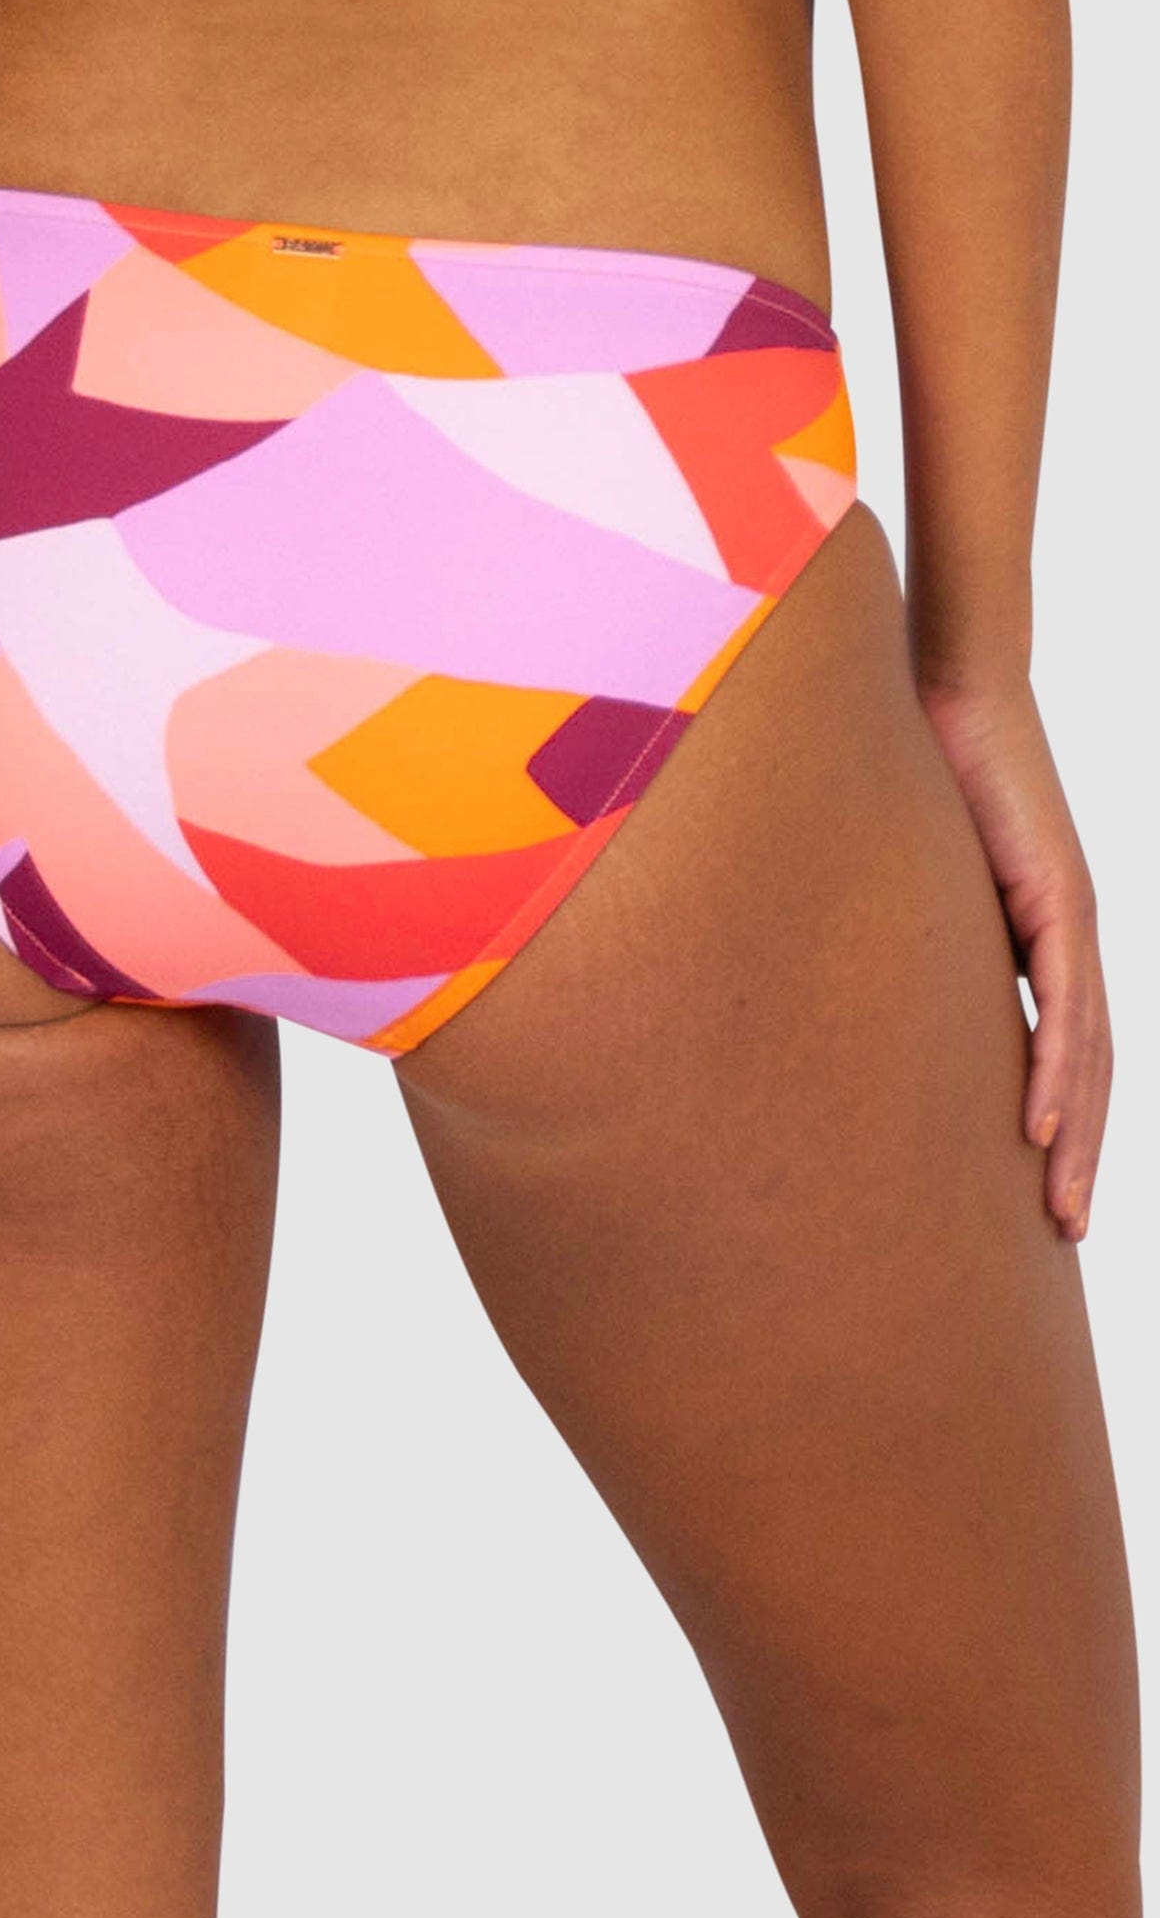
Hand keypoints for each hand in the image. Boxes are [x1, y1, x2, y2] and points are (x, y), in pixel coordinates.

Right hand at [919, 674, 1109, 1241]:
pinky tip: (1043, 1126)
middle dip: (1079, 1155)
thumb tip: (831, 980)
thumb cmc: (918, 768)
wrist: (952, 688)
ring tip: (1063, 1206)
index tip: (1037, 1192)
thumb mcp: (904, 879)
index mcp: (1031, 938)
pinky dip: (1056, 1070)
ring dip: (1077, 1136)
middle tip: (1066, 1229)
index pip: (1055, 1047)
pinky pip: (1063, 1001)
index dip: (1055, 1123)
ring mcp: (1070, 918)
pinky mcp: (1058, 895)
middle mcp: (1066, 937)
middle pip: (1085, 1068)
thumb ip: (894, 932)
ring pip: (1086, 1051)